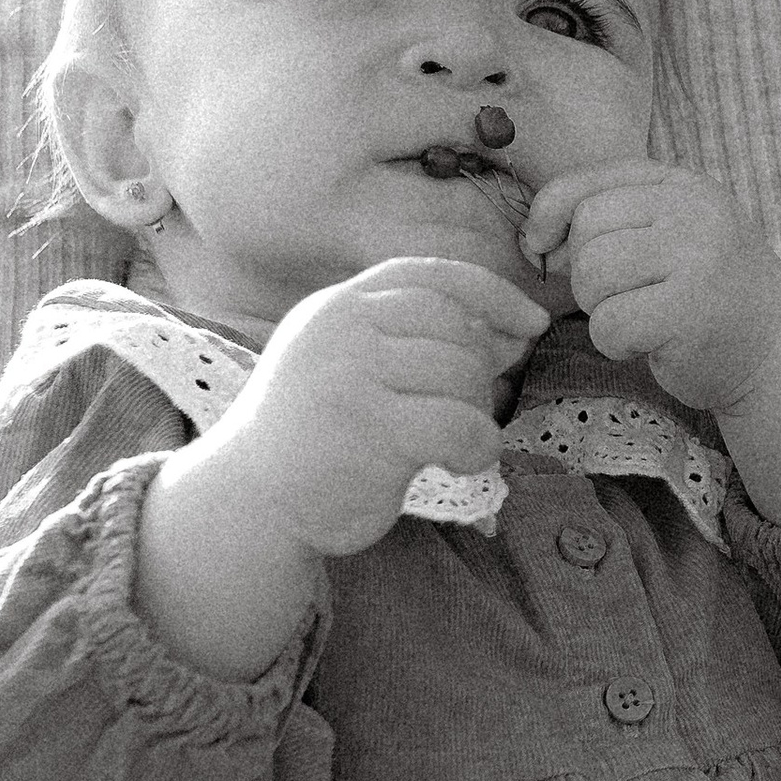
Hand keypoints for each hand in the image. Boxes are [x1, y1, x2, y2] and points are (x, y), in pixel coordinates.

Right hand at [220, 258, 546, 551]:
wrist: (248, 504)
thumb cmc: (313, 438)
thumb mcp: (350, 365)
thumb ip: (416, 340)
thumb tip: (514, 328)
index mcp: (337, 306)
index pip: (431, 276)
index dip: (492, 293)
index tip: (532, 324)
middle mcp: (341, 328)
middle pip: (456, 326)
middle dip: (481, 370)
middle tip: (464, 412)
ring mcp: (352, 375)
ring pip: (464, 373)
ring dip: (478, 413)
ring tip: (452, 442)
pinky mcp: (371, 430)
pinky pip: (462, 425)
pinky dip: (479, 447)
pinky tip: (460, 464)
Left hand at [520, 160, 780, 416]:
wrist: (775, 351)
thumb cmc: (705, 296)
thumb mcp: (667, 235)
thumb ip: (610, 218)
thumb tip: (533, 239)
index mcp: (682, 185)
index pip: (586, 183)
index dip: (549, 215)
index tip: (542, 246)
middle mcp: (694, 211)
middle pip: (586, 230)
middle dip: (586, 273)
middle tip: (627, 296)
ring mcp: (697, 258)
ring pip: (592, 275)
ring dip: (601, 309)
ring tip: (642, 317)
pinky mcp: (690, 311)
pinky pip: (609, 324)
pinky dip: (616, 344)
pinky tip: (651, 344)